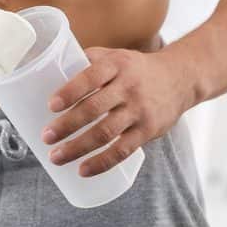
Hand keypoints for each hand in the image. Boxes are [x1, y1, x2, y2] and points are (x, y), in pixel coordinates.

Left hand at [41, 46, 197, 176]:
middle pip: (94, 108)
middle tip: (46, 137)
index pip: (91, 77)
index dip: (70, 91)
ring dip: (78, 147)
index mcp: (116, 65)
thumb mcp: (115, 56)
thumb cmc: (135, 69)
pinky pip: (122, 150)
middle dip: (67, 125)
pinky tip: (83, 170)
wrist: (180, 78)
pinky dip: (101, 162)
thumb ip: (87, 61)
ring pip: (106, 132)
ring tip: (56, 157)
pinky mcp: (148, 131)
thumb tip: (49, 69)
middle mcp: (128, 87)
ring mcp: (139, 110)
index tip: (51, 105)